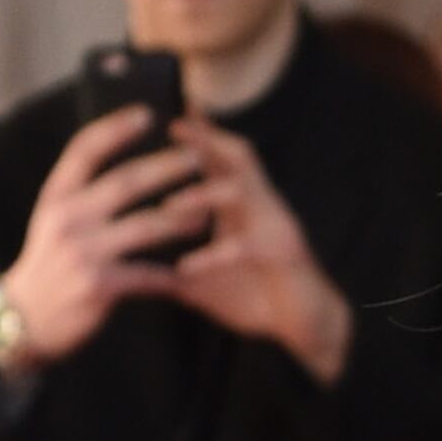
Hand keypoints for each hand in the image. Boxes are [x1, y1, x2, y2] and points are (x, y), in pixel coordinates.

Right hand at [0, 111, 219, 364]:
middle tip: (197, 156)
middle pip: (126, 181)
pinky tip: (191, 271)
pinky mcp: (99, 286)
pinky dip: (171, 274)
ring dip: (181, 219)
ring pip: (145, 227)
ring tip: (207, 214)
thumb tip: (118, 165)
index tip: (147, 114)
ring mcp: (84, 252)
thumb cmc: (48, 266)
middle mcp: (69, 218)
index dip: (116, 128)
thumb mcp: (52, 221)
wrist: (24, 321)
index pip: (85, 149)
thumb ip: (80, 195)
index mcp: (57, 196)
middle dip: (166, 167)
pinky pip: (147, 275)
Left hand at [155, 118, 352, 377]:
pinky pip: (247, 248)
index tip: (165, 114)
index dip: (198, 132)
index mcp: (242, 207)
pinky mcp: (284, 254)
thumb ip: (174, 274)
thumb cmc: (259, 299)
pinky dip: (214, 255)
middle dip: (205, 140)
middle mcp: (261, 206)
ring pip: (242, 193)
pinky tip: (187, 267)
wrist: (308, 326)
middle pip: (236, 157)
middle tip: (172, 129)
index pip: (219, 158)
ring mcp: (275, 226)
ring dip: (205, 194)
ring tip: (170, 205)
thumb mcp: (207, 284)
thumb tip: (133, 274)